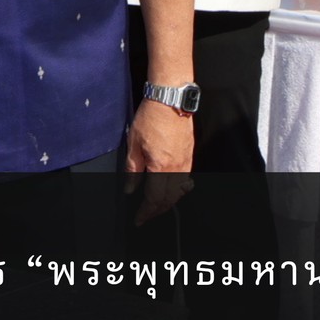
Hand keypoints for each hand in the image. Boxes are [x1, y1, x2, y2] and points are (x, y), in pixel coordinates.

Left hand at [122, 99, 194, 223]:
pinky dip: (178, 189)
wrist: (170, 100)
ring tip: (156, 205)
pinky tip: (172, 188)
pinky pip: (185, 179)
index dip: (145, 212)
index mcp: (161, 166)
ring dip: (167, 201)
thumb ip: (133, 169)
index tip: (138, 218)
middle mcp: (177, 167)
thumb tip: (130, 188)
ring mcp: (186, 162)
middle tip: (145, 215)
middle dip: (156, 211)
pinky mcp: (189, 156)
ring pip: (179, 191)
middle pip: (169, 199)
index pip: (154, 199)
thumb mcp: (133, 144)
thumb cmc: (151, 117)